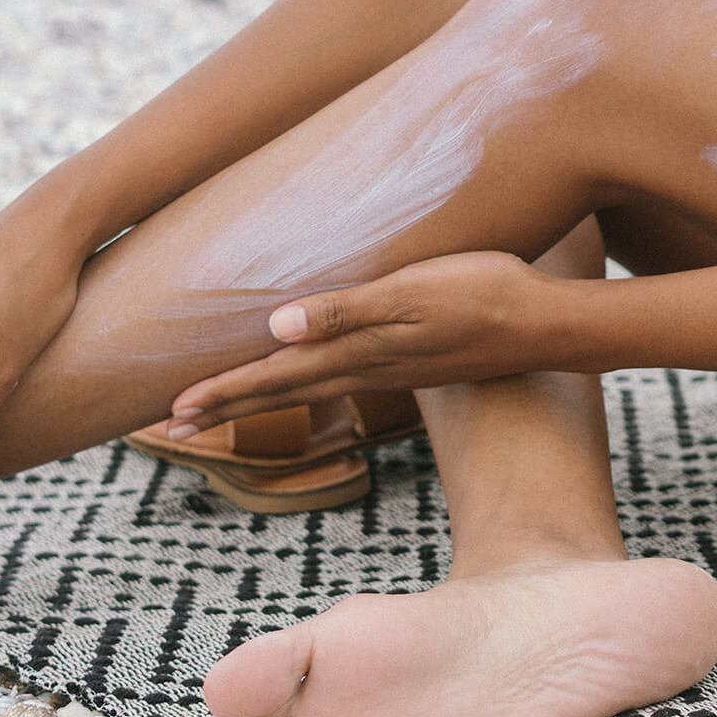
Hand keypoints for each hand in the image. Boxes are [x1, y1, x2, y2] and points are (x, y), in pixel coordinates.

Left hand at [168, 251, 571, 433]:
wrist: (544, 324)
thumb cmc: (481, 293)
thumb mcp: (412, 291)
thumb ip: (347, 310)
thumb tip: (276, 326)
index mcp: (359, 350)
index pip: (276, 376)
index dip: (224, 391)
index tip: (172, 411)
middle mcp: (367, 365)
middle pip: (283, 389)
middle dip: (227, 402)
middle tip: (173, 424)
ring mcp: (390, 367)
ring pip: (308, 386)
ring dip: (260, 397)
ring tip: (224, 403)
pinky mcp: (411, 360)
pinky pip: (339, 376)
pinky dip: (302, 381)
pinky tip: (305, 373)